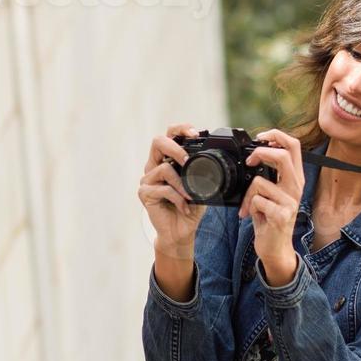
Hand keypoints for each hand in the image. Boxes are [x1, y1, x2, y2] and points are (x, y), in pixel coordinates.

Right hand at [138, 123, 208, 259]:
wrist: (181, 231)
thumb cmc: (190, 208)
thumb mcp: (202, 186)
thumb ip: (203, 172)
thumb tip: (216, 159)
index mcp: (167, 160)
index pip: (169, 135)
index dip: (181, 129)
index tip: (195, 133)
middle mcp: (154, 166)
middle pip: (157, 141)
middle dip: (175, 147)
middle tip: (187, 160)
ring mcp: (147, 179)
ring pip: (163, 167)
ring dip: (181, 183)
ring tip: (189, 195)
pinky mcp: (145, 193)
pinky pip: (164, 189)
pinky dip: (178, 198)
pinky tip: (184, 207)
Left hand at [239, 129, 304, 281]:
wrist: (275, 248)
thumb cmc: (269, 218)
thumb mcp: (271, 192)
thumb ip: (269, 174)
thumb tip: (255, 154)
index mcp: (294, 178)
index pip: (294, 145)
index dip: (276, 135)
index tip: (260, 138)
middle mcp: (296, 187)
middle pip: (282, 155)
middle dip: (260, 153)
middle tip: (250, 162)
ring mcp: (290, 201)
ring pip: (260, 181)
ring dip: (247, 194)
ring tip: (248, 206)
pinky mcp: (281, 215)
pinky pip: (256, 200)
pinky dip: (248, 207)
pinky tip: (252, 216)